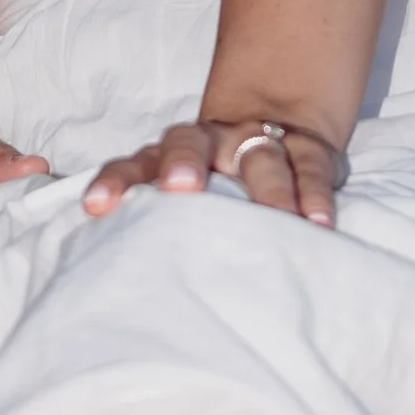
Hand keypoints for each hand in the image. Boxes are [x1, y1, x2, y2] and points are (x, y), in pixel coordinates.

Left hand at [84, 115, 342, 225]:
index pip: (135, 162)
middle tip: (181, 190)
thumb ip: (153, 229)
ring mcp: (258, 141)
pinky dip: (314, 194)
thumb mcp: (181, 197)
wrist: (273, 121)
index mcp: (168, 155)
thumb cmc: (213, 188)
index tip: (96, 207)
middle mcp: (210, 142)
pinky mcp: (304, 148)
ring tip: (277, 219)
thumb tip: (109, 293)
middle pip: (189, 143)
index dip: (116, 182)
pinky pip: (309, 166)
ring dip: (268, 186)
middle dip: (184, 164)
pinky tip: (318, 224)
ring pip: (260, 155)